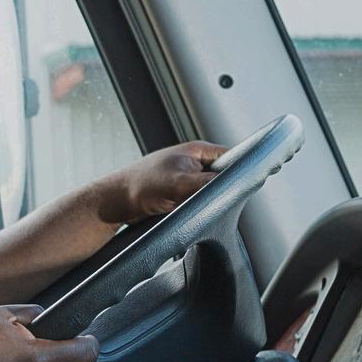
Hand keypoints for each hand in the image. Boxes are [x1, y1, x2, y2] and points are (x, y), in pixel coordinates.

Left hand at [93, 141, 228, 224]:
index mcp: (196, 150)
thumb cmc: (141, 185)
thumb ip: (208, 183)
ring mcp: (186, 177)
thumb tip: (231, 185)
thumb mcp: (180, 183)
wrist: (116, 202)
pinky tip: (190, 211)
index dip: (240, 169)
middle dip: (222, 189)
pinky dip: (196, 206)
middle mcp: (193, 161)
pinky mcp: (179, 192)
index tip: (245, 183)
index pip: (231, 155)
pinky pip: (197, 199)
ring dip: (207, 200)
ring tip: (196, 204)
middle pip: (222, 175)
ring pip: (209, 190)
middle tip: (216, 199)